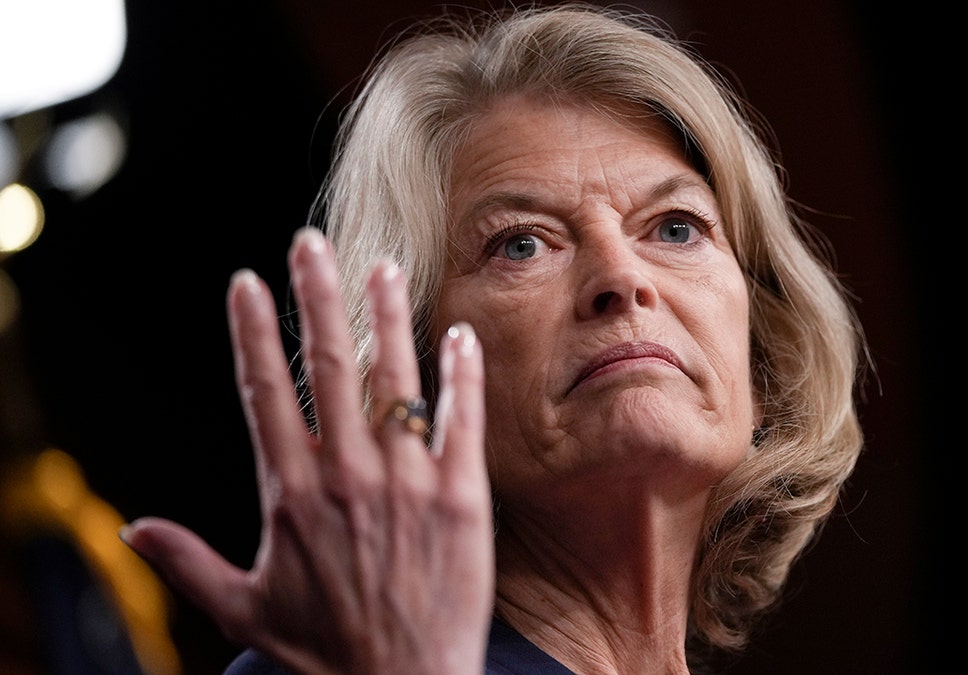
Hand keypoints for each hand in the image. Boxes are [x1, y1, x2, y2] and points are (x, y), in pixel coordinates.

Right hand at [121, 228, 492, 674]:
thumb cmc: (324, 652)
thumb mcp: (242, 609)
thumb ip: (187, 562)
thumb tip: (132, 531)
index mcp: (292, 493)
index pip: (264, 392)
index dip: (252, 333)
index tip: (245, 283)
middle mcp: (348, 474)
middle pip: (328, 365)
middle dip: (317, 296)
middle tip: (311, 243)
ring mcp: (408, 482)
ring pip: (396, 380)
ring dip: (389, 316)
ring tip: (386, 267)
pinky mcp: (461, 497)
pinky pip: (462, 421)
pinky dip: (461, 374)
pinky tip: (459, 335)